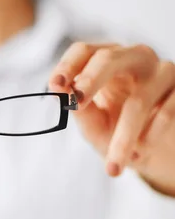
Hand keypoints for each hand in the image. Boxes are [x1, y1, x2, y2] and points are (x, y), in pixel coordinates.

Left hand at [48, 41, 174, 196]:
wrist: (155, 149)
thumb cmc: (118, 130)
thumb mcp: (93, 124)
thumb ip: (78, 109)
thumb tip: (61, 94)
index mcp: (105, 62)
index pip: (83, 51)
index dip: (68, 65)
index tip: (56, 86)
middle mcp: (134, 58)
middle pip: (109, 58)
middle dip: (91, 80)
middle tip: (77, 104)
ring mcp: (162, 71)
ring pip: (138, 100)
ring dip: (124, 138)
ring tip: (113, 167)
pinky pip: (167, 113)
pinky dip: (150, 138)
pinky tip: (142, 153)